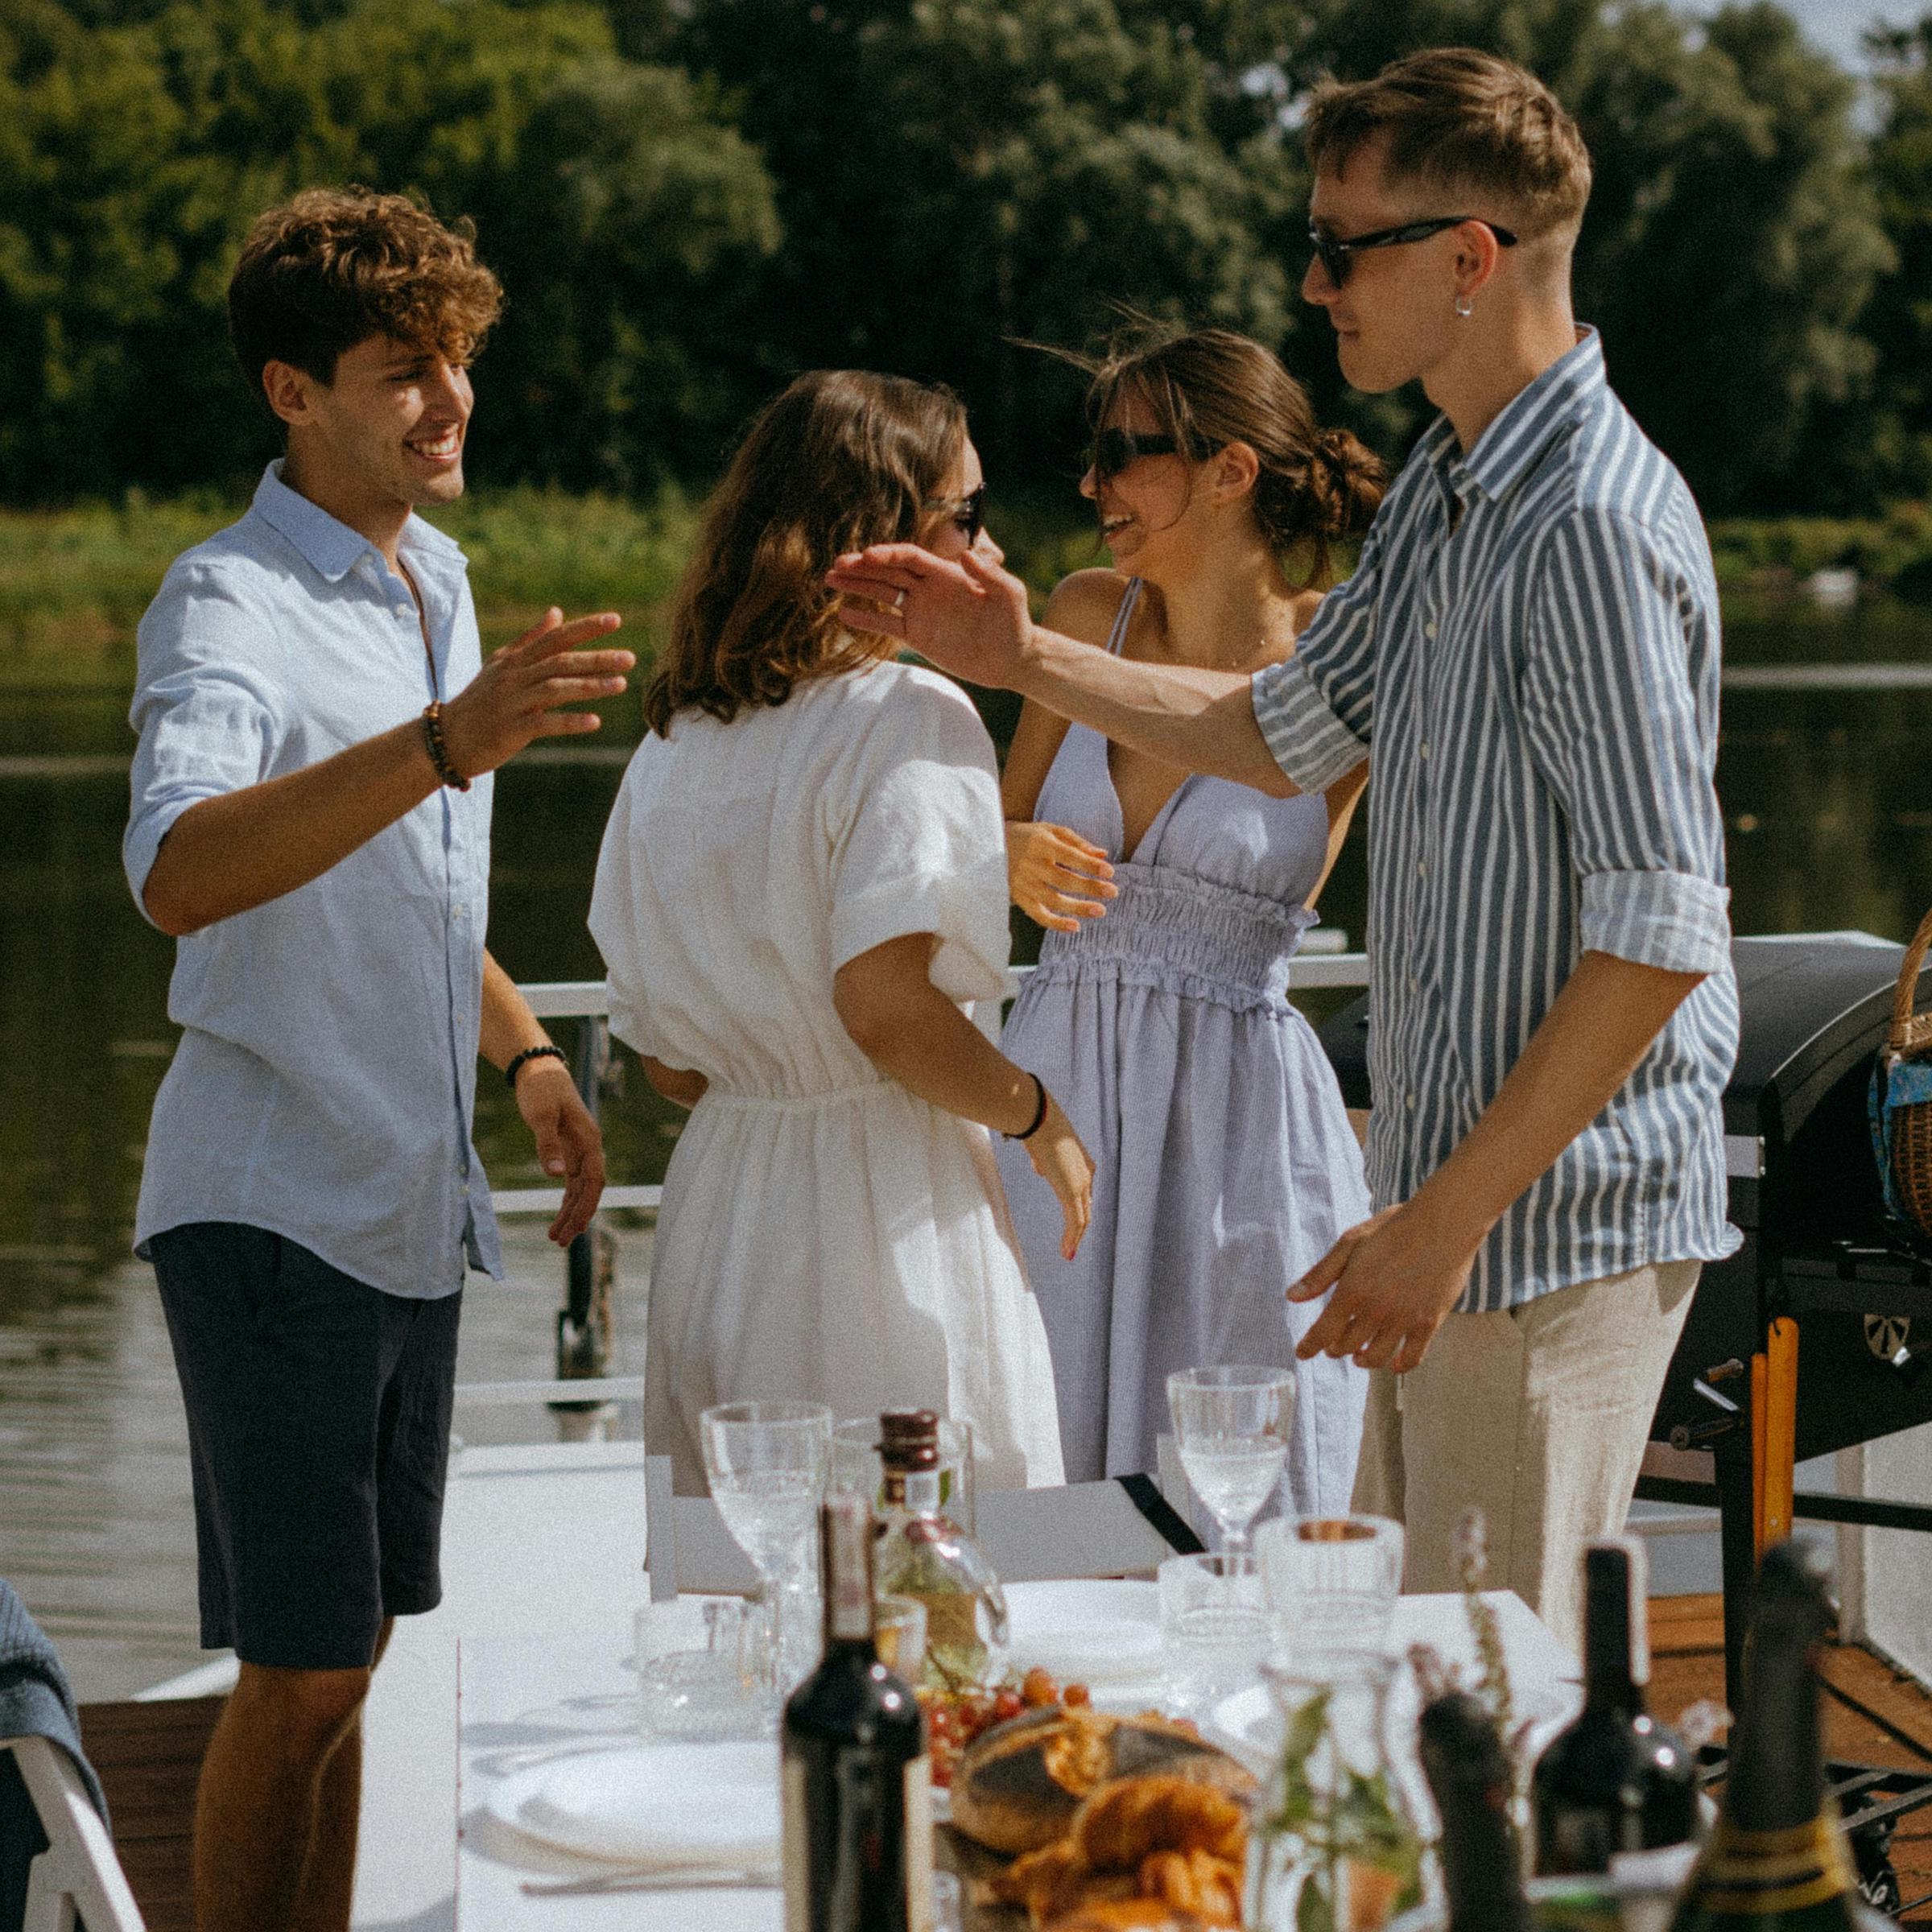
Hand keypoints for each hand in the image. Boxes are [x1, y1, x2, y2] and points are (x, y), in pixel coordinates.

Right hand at [438, 609, 633, 778]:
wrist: (447, 738)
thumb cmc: (480, 701)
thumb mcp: (500, 665)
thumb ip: (530, 639)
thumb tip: (556, 612)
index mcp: (516, 660)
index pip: (555, 638)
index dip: (585, 628)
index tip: (616, 620)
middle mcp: (514, 677)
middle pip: (560, 661)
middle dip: (597, 658)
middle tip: (630, 657)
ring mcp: (512, 702)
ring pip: (555, 689)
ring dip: (589, 686)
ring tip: (620, 684)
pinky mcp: (510, 730)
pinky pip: (543, 723)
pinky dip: (570, 721)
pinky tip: (595, 722)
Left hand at [514, 1057, 607, 1245]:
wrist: (539, 1070)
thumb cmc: (541, 1089)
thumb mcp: (541, 1116)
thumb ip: (548, 1145)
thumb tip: (555, 1175)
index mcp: (589, 1140)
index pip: (593, 1181)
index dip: (585, 1206)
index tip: (574, 1227)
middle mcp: (588, 1148)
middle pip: (588, 1190)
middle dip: (577, 1216)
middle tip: (560, 1241)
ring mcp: (579, 1150)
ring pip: (579, 1189)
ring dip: (570, 1212)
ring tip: (556, 1236)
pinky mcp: (568, 1150)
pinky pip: (571, 1181)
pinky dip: (566, 1199)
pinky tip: (559, 1215)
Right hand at [825, 546, 1031, 689]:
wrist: (1012, 659)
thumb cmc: (1014, 624)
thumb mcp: (1009, 595)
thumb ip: (990, 575)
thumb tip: (966, 554)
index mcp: (946, 574)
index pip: (909, 558)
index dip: (887, 555)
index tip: (866, 557)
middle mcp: (928, 589)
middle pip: (889, 572)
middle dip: (862, 568)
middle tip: (836, 566)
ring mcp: (920, 611)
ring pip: (882, 594)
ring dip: (857, 586)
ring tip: (830, 580)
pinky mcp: (917, 635)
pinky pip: (886, 625)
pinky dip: (866, 619)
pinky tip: (843, 613)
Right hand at [1008, 821, 1115, 931]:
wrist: (990, 846)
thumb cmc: (1028, 837)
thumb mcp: (1050, 830)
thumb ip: (1076, 842)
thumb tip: (1102, 855)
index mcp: (1040, 843)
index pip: (1069, 856)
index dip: (1089, 865)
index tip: (1109, 871)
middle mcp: (1030, 864)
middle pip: (1063, 879)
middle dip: (1090, 887)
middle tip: (1113, 892)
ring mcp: (1023, 883)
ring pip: (1053, 900)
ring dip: (1078, 907)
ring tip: (1100, 910)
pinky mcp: (1018, 898)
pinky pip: (1038, 915)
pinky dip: (1056, 923)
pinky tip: (1075, 927)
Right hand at [1023, 1087, 1093, 1261]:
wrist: (1039, 1117)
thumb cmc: (1036, 1124)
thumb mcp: (1040, 1143)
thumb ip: (1043, 1157)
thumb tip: (1040, 1166)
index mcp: (1082, 1162)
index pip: (1083, 1192)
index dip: (1078, 1209)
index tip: (1071, 1223)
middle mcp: (1086, 1174)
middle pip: (1086, 1208)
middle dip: (1079, 1228)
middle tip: (1071, 1244)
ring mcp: (1081, 1183)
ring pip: (1082, 1218)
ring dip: (1075, 1238)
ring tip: (1068, 1253)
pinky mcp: (1071, 1191)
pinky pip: (1074, 1221)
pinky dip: (1071, 1238)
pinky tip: (1067, 1252)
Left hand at [1286, 1202, 1480, 1372]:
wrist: (1443, 1224)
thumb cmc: (1393, 1228)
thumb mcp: (1350, 1242)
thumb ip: (1321, 1274)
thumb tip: (1291, 1298)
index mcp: (1352, 1290)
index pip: (1323, 1331)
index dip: (1309, 1346)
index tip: (1301, 1354)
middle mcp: (1375, 1310)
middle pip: (1346, 1345)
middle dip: (1335, 1348)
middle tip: (1333, 1345)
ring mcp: (1403, 1319)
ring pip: (1375, 1356)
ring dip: (1363, 1360)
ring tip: (1359, 1356)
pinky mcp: (1428, 1323)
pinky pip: (1412, 1357)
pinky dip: (1400, 1365)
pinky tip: (1394, 1363)